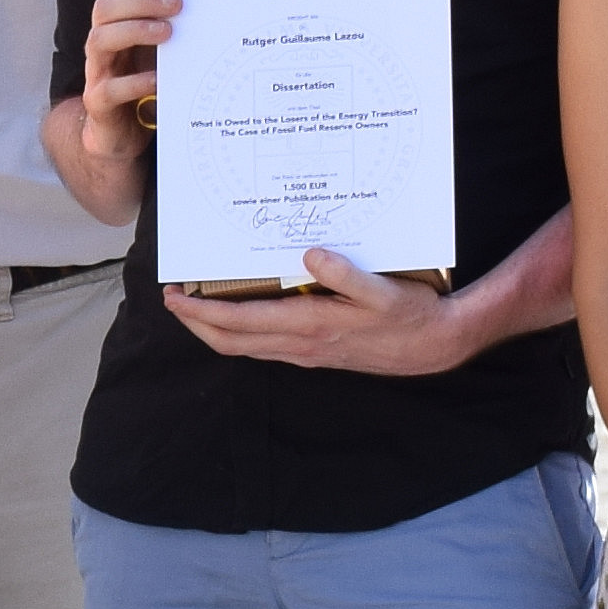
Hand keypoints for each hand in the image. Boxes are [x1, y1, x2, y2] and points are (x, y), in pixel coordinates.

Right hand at [78, 0, 179, 123]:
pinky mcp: (99, 102)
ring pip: (100, 39)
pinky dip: (134, 82)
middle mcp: (101, 40)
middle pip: (105, 6)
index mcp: (116, 20)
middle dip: (141, 0)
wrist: (122, 131)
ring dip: (135, 30)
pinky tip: (158, 80)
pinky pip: (109, 89)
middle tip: (177, 3)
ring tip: (168, 32)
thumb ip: (174, 22)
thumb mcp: (160, 47)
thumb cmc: (145, 79)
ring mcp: (97, 70)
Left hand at [167, 252, 469, 376]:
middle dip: (196, 323)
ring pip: (245, 348)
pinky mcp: (317, 354)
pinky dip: (241, 334)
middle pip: (231, 342)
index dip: (200, 312)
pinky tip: (241, 317)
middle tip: (172, 300)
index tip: (174, 297)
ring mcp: (307, 353)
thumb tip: (311, 255)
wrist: (434, 347)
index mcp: (310, 325)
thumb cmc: (410, 315)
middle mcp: (301, 344)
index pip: (239, 322)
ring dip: (215, 330)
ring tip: (196, 307)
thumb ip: (347, 274)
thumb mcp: (384, 290)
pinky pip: (265, 348)